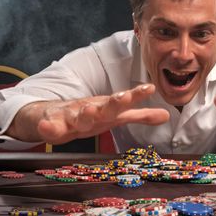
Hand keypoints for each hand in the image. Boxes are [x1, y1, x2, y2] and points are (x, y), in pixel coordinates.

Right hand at [8, 84, 169, 144]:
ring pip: (77, 116)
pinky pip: (50, 127)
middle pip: (103, 107)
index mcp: (105, 110)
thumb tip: (167, 115)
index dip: (136, 96)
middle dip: (113, 102)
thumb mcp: (115, 117)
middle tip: (123, 97)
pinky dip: (49, 127)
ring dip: (83, 114)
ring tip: (88, 110)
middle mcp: (89, 110)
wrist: (48, 114)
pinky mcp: (51, 124)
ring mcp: (70, 116)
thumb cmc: (88, 116)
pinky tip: (48, 127)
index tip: (150, 88)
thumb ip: (139, 116)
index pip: (123, 102)